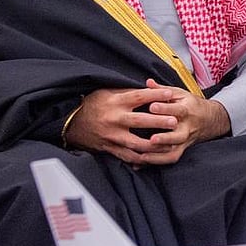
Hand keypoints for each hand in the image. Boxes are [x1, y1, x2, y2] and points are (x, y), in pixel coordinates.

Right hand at [63, 81, 230, 166]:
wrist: (70, 122)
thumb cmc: (93, 103)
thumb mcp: (108, 91)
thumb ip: (129, 91)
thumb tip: (150, 86)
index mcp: (116, 102)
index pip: (140, 97)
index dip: (156, 96)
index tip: (171, 94)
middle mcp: (114, 119)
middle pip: (141, 121)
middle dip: (160, 121)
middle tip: (175, 121)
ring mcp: (112, 136)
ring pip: (137, 143)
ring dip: (154, 144)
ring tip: (169, 143)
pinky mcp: (109, 148)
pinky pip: (128, 156)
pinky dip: (141, 159)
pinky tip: (153, 157)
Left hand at [135, 79, 231, 164]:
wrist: (208, 119)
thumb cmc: (189, 104)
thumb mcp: (179, 93)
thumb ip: (162, 89)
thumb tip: (147, 82)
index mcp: (187, 110)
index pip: (178, 110)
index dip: (165, 109)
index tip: (152, 107)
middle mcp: (187, 127)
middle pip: (178, 135)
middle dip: (165, 137)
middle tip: (152, 138)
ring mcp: (184, 140)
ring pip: (174, 149)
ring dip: (158, 153)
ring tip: (143, 154)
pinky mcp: (181, 149)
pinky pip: (170, 158)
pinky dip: (157, 161)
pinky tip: (142, 160)